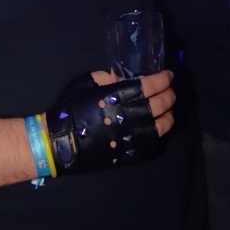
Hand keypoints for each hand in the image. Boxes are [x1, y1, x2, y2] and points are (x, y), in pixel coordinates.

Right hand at [46, 70, 174, 172]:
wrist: (58, 142)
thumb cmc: (70, 109)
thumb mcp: (85, 83)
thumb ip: (105, 77)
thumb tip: (122, 76)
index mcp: (113, 97)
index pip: (147, 87)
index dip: (162, 80)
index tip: (168, 75)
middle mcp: (124, 117)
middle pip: (157, 106)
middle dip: (169, 96)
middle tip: (171, 91)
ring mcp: (126, 138)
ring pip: (158, 127)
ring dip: (168, 117)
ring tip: (170, 111)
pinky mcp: (125, 154)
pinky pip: (149, 146)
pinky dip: (158, 137)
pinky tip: (159, 129)